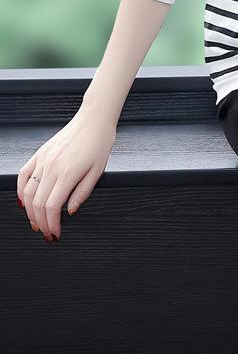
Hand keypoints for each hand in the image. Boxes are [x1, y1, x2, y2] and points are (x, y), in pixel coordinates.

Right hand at [16, 99, 117, 240]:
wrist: (94, 119)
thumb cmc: (100, 143)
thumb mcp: (98, 170)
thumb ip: (83, 193)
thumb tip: (70, 211)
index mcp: (68, 173)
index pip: (52, 207)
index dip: (52, 225)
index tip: (55, 234)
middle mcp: (51, 167)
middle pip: (38, 204)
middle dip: (41, 223)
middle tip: (46, 232)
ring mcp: (43, 160)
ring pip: (28, 192)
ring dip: (30, 211)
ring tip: (37, 222)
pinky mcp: (39, 153)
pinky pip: (23, 175)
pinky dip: (21, 190)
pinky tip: (24, 201)